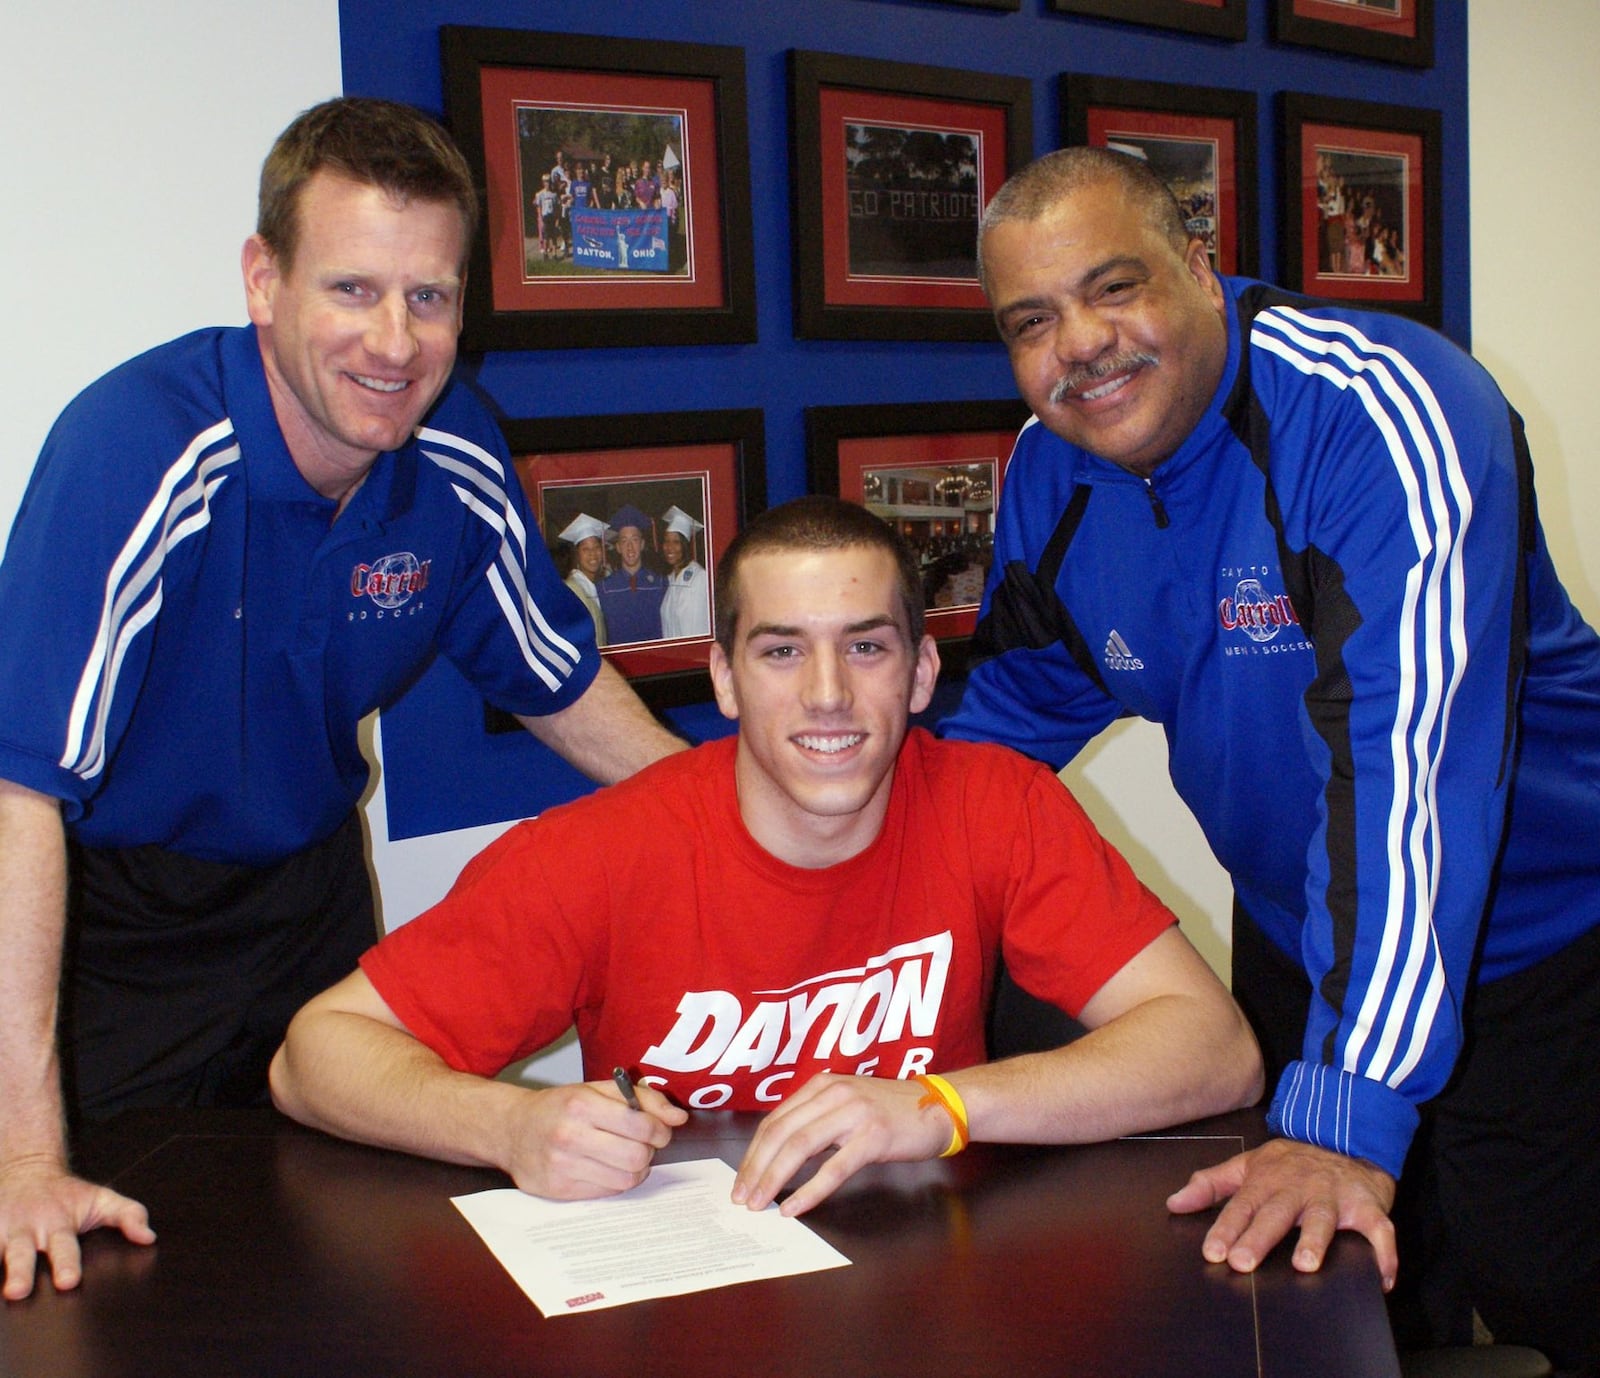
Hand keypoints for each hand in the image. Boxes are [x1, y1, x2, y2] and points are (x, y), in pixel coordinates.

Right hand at [1, 1157, 154, 1299]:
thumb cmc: (67, 1195)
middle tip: (18, 1291)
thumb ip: (129, 1215)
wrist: (28, 1170)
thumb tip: (149, 1237)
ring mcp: (0, 1230)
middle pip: (21, 1255)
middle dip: (20, 1272)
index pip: (64, 1248)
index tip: (67, 1281)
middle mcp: (25, 1229)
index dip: (66, 1264)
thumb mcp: (101, 1200)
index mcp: (57, 1225)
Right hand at [502, 1078, 686, 1201]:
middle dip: (648, 1152)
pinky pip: (606, 1193)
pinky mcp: (558, 1190)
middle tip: (642, 1144)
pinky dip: (614, 1181)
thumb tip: (677, 1118)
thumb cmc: (560, 1107)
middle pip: (636, 1157)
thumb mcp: (597, 1090)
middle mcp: (570, 1136)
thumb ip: (641, 1098)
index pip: (641, 1126)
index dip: (660, 1131)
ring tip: (624, 1156)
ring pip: (625, 1180)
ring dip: (634, 1169)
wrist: (512, 1129)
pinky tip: (605, 1168)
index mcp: (582, 1104)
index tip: (659, 1130)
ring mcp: (562, 1166)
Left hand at [731, 1073, 950, 1216]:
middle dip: (755, 1168)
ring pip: (799, 1147)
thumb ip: (817, 1120)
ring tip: (760, 1203)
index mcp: (822, 1085)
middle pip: (780, 1133)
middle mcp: (834, 1093)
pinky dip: (809, 1190)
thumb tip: (779, 1155)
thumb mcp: (848, 1104)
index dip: (752, 1152)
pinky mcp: (873, 1137)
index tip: (741, 1179)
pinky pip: (833, 1168)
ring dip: (773, 1179)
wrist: (941, 1106)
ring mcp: (854, 1114)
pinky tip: (794, 1207)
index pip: (774, 1120)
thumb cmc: (892, 1111)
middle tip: (742, 1198)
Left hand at [1165, 1138, 1396, 1288]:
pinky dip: (1384, 1252)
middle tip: (1242, 1262)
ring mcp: (1333, 1196)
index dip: (1226, 1228)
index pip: (1241, 1206)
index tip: (1213, 1251)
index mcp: (1266, 1181)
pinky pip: (1378, 1229)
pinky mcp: (1367, 1205)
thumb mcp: (1247, 1166)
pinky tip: (1382, 1278)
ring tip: (1305, 1264)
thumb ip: (1210, 1185)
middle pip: (1276, 1214)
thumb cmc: (1291, 1162)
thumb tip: (1173, 1203)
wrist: (1345, 1136)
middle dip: (1258, 1237)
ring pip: (1323, 1219)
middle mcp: (1297, 1188)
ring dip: (1314, 1240)